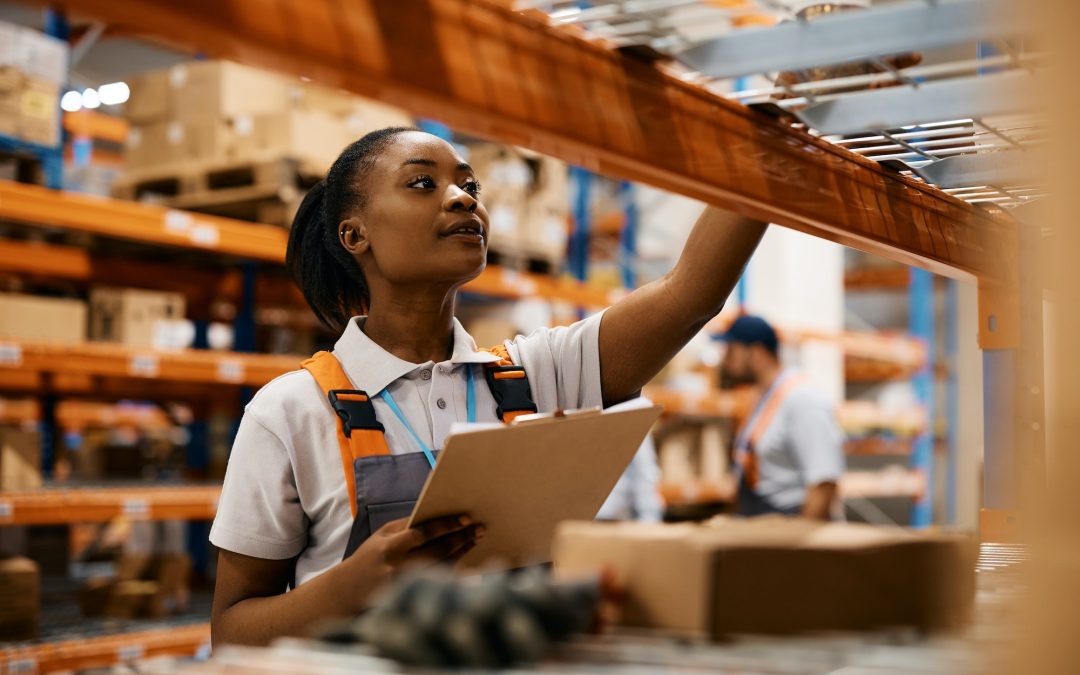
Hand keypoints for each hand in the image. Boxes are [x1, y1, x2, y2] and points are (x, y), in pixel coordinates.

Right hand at [349, 515, 484, 589]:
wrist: (348, 591)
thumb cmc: (370, 557)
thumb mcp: (382, 535)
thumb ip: (407, 526)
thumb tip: (438, 516)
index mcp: (391, 548)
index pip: (424, 533)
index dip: (447, 526)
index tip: (466, 519)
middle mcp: (399, 567)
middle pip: (438, 551)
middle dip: (462, 538)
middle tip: (479, 529)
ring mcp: (407, 585)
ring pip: (443, 566)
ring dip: (462, 551)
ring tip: (474, 539)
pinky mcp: (412, 596)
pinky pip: (439, 581)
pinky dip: (455, 568)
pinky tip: (466, 559)